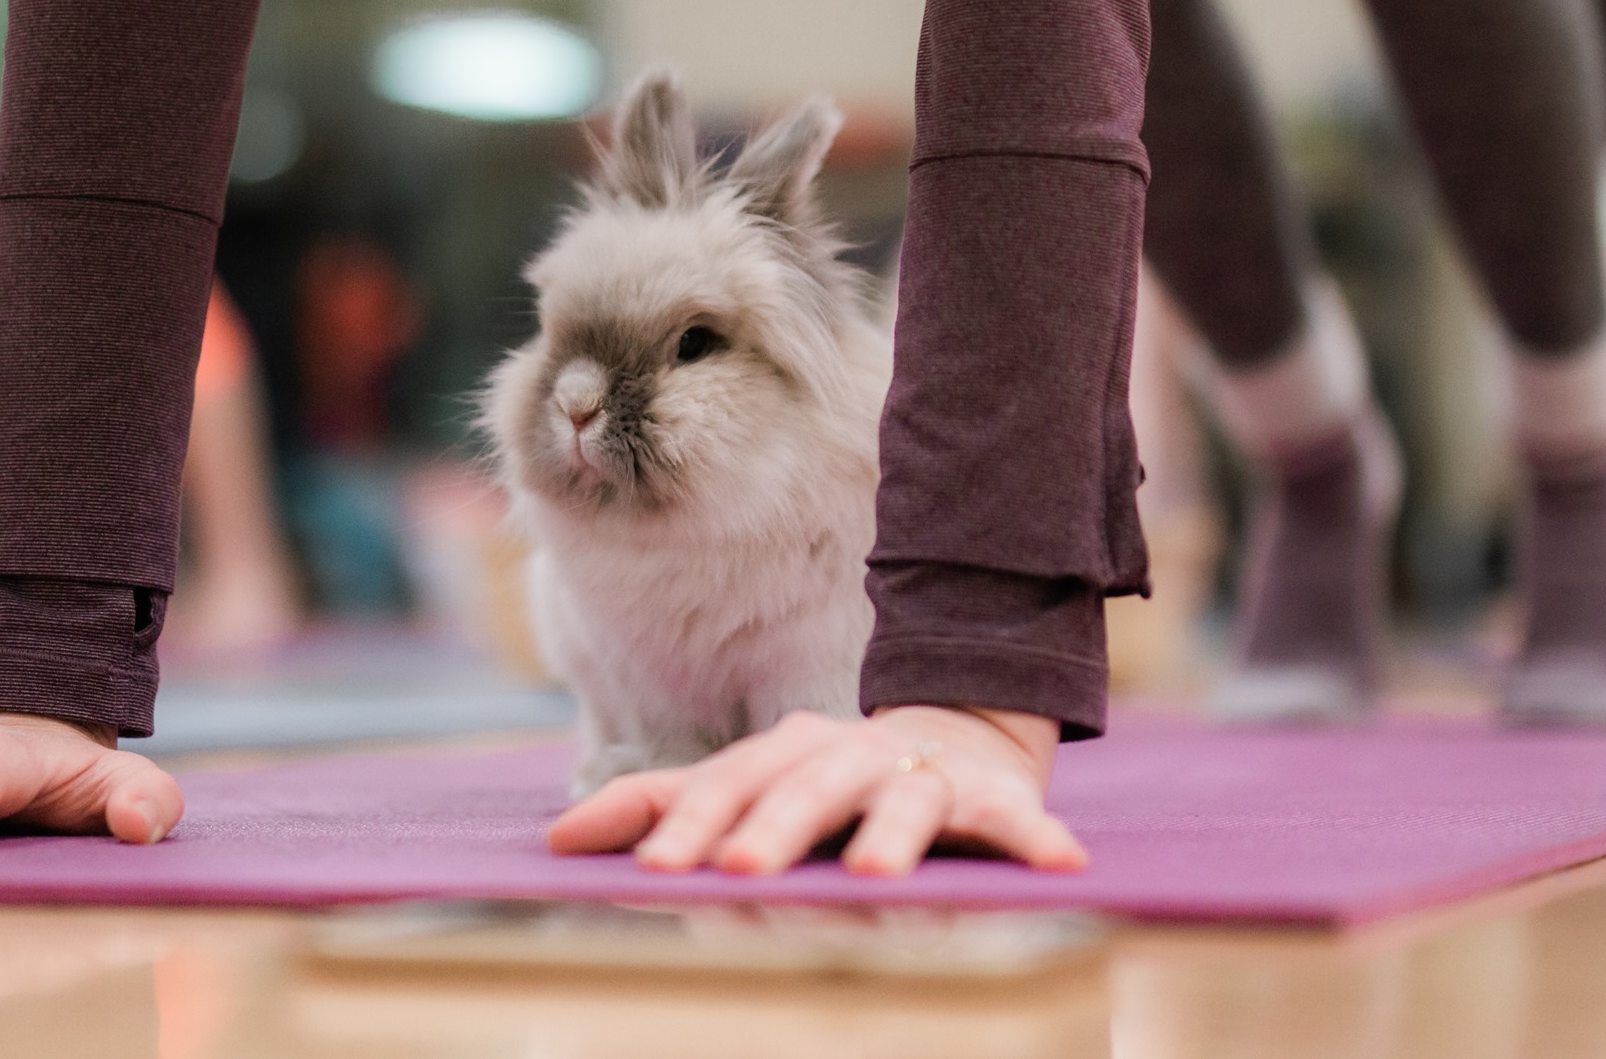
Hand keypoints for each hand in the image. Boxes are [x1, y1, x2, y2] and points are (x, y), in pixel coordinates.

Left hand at [547, 706, 1084, 876]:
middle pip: (804, 789)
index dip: (690, 825)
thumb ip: (657, 808)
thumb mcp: (743, 785)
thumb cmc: (824, 781)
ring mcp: (919, 772)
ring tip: (873, 875)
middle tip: (737, 873)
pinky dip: (1034, 839)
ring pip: (903, 799)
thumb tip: (551, 839)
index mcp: (781, 755)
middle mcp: (845, 756)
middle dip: (771, 830)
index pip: (725, 785)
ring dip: (889, 836)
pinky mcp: (990, 796)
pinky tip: (1058, 865)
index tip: (653, 872)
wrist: (952, 734)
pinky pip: (1015, 819)